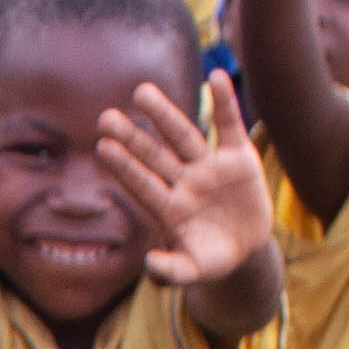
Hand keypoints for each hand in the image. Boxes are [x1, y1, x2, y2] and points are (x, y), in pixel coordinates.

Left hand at [96, 72, 270, 292]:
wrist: (246, 250)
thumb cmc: (211, 259)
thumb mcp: (194, 270)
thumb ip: (171, 271)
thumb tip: (149, 264)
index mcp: (168, 207)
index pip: (141, 183)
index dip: (124, 166)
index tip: (102, 147)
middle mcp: (183, 181)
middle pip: (154, 156)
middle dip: (132, 137)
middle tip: (105, 117)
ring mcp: (209, 167)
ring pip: (184, 136)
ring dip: (163, 115)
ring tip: (141, 92)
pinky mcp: (239, 158)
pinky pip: (230, 126)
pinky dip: (225, 103)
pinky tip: (215, 77)